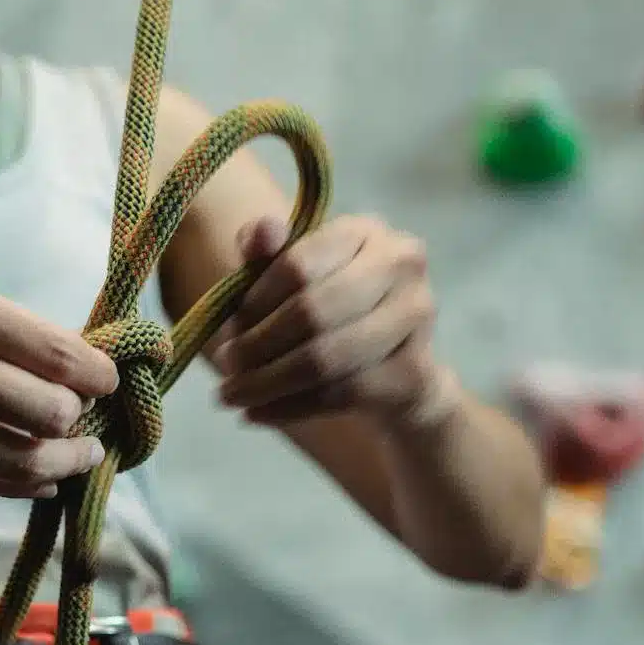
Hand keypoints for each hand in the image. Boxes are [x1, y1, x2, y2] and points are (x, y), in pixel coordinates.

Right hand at [0, 275, 118, 498]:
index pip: (59, 353)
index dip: (100, 374)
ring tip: (79, 455)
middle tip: (85, 416)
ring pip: (27, 461)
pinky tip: (43, 478)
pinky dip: (29, 485)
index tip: (107, 380)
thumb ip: (7, 328)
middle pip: (52, 411)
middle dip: (81, 417)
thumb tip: (80, 360)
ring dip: (67, 461)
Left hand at [213, 214, 453, 427]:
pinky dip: (290, 408)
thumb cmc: (333, 312)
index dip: (255, 302)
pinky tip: (256, 414)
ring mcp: (416, 316)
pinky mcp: (416, 370)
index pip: (297, 265)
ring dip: (268, 383)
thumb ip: (267, 254)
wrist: (397, 370)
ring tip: (233, 395)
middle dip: (258, 346)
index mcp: (364, 230)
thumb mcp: (294, 279)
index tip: (229, 328)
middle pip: (311, 312)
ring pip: (325, 359)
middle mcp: (400, 263)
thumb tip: (259, 230)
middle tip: (226, 367)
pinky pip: (340, 395)